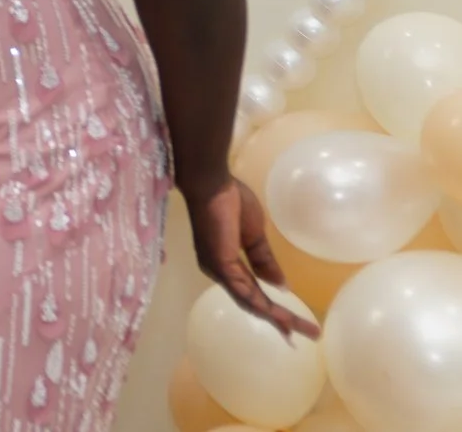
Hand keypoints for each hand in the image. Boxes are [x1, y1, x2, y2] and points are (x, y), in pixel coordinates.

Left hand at [187, 175, 318, 339]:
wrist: (212, 182)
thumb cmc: (229, 201)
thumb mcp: (254, 235)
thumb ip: (264, 260)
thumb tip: (281, 286)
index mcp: (226, 264)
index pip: (252, 292)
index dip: (272, 309)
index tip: (293, 324)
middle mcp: (219, 271)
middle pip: (253, 302)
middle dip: (279, 320)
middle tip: (305, 335)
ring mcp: (218, 269)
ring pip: (250, 301)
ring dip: (275, 316)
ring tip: (299, 330)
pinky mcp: (220, 263)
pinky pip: (243, 290)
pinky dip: (262, 305)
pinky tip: (279, 315)